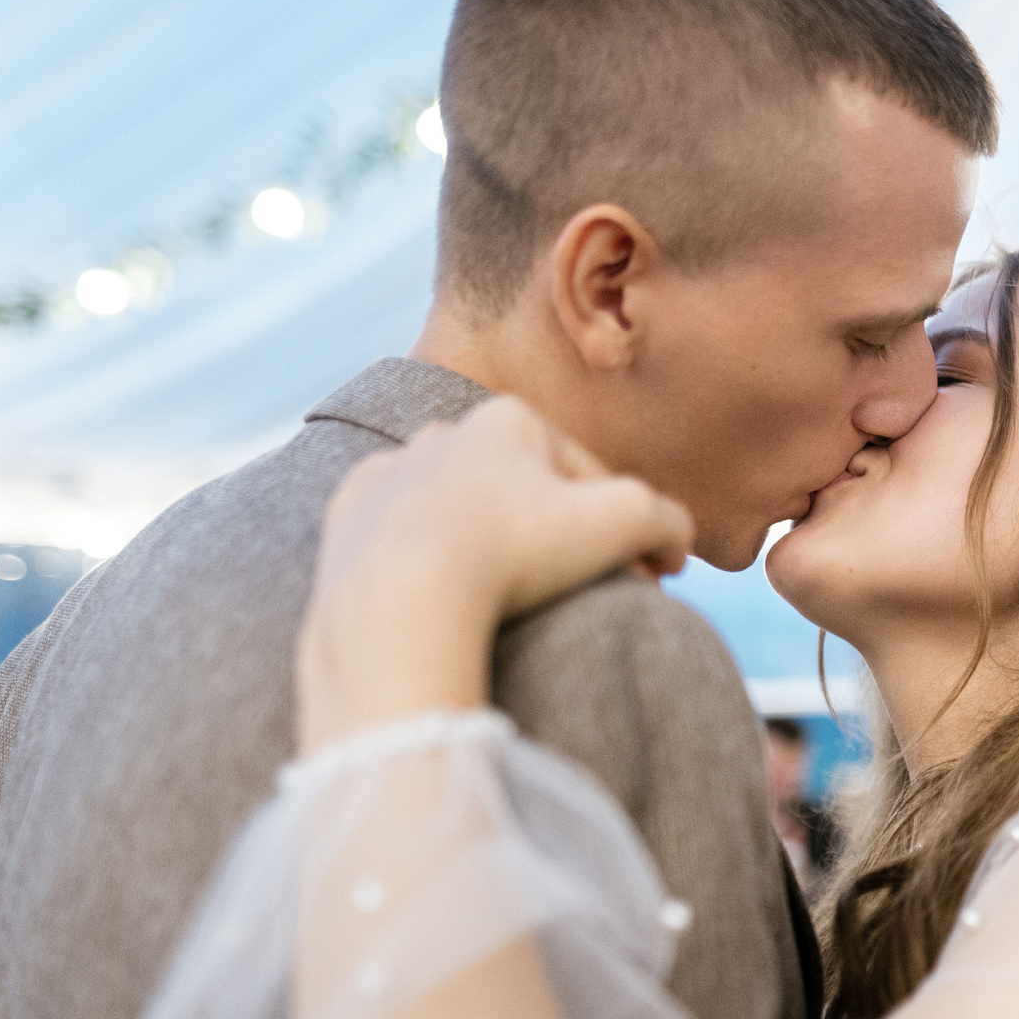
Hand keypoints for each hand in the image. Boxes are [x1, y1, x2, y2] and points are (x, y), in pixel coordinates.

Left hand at [297, 398, 692, 747]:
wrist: (399, 599)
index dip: (630, 533)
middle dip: (561, 537)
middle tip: (587, 595)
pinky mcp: (344, 522)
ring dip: (496, 546)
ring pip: (463, 511)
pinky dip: (428, 562)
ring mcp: (387, 475)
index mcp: (510, 417)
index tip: (648, 583)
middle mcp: (443, 432)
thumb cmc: (517, 551)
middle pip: (526, 492)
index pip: (592, 477)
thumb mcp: (627, 522)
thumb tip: (674, 543)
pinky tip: (448, 594)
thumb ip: (669, 520)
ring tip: (517, 600)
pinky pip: (401, 540)